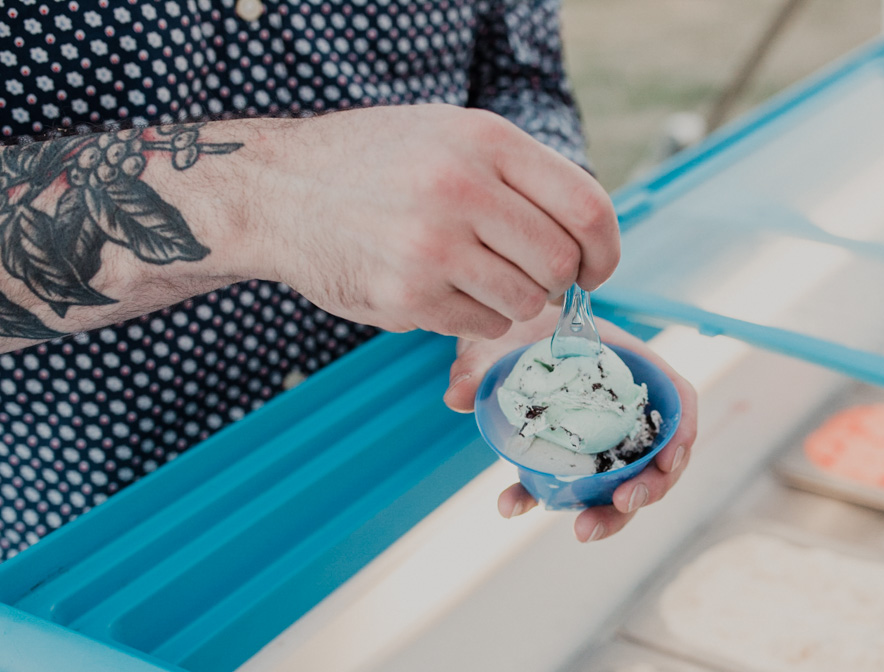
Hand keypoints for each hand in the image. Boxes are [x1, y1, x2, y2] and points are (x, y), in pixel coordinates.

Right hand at [244, 105, 619, 339]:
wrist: (278, 190)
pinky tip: (442, 290)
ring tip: (477, 278)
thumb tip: (590, 233)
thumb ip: (518, 174)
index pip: (587, 207)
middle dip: (556, 282)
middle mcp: (461, 189)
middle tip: (531, 278)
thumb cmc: (375, 163)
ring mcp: (433, 246)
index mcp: (485, 140)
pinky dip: (475, 317)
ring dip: (514, 302)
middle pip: (560, 264)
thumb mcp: (450, 135)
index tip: (595, 268)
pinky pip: (481, 324)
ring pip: (524, 302)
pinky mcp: (408, 296)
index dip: (605, 249)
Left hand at [444, 304, 698, 542]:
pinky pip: (568, 486)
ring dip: (609, 512)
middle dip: (648, 489)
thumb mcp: (504, 336)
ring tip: (582, 530)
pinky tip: (512, 506)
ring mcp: (601, 437)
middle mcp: (623, 407)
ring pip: (621, 482)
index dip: (682, 435)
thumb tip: (457, 396)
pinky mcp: (570, 458)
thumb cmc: (518, 324)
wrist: (497, 335)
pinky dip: (544, 501)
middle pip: (656, 455)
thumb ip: (481, 363)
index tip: (669, 463)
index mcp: (632, 366)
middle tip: (622, 504)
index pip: (679, 400)